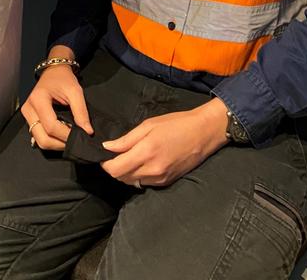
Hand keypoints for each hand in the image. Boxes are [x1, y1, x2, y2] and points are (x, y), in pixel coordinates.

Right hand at [21, 65, 92, 151]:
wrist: (54, 71)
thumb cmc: (64, 79)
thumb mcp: (75, 91)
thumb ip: (81, 112)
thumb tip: (87, 132)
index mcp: (38, 99)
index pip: (51, 126)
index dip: (66, 135)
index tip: (81, 136)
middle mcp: (28, 109)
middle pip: (42, 138)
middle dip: (60, 144)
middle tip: (75, 140)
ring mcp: (27, 116)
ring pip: (40, 140)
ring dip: (56, 144)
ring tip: (69, 137)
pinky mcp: (29, 119)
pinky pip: (39, 136)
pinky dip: (51, 140)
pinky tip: (61, 134)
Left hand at [100, 100, 228, 187]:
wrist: (203, 133)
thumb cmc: (175, 124)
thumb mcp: (148, 125)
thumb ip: (126, 140)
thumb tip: (107, 148)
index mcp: (145, 153)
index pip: (115, 170)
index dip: (106, 164)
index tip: (104, 156)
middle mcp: (152, 170)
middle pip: (122, 178)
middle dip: (115, 168)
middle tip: (115, 155)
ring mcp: (160, 179)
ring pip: (133, 182)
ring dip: (126, 173)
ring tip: (129, 157)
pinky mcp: (167, 182)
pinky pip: (145, 183)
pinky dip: (139, 175)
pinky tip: (143, 162)